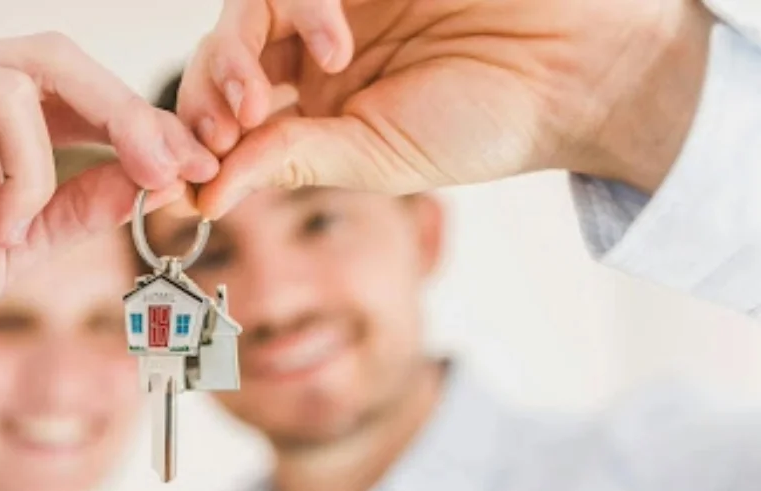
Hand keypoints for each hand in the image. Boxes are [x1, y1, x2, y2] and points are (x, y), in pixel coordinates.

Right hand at [0, 32, 217, 361]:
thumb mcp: (20, 241)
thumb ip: (80, 204)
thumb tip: (153, 174)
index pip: (68, 88)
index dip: (134, 120)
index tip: (191, 165)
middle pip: (51, 58)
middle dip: (121, 114)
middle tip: (163, 167)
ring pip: (9, 81)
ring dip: (33, 166)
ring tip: (6, 226)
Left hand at [179, 0, 714, 216]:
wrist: (571, 70)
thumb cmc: (482, 124)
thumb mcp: (372, 158)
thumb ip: (288, 162)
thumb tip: (201, 201)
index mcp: (314, 107)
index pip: (229, 113)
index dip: (198, 139)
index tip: (190, 175)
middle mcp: (314, 52)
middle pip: (223, 56)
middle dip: (206, 98)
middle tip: (220, 134)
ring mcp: (334, 3)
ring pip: (246, 10)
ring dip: (237, 56)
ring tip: (261, 101)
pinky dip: (300, 8)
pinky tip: (334, 47)